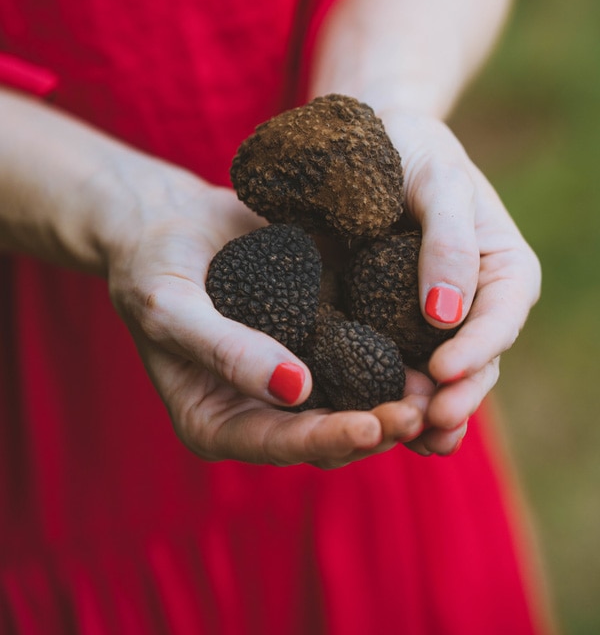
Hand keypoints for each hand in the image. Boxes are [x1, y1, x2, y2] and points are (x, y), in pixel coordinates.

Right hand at [106, 168, 426, 467]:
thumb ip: (224, 351)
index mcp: (218, 420)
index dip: (326, 438)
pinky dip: (394, 358)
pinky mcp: (319, 338)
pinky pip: (360, 356)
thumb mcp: (172, 307)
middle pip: (327, 433)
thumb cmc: (153, 268)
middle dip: (376, 427)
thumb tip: (294, 389)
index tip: (371, 426)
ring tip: (440, 388)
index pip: (278, 443)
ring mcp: (295, 375)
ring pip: (354, 402)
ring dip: (396, 400)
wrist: (171, 225)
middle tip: (423, 410)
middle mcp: (262, 408)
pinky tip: (431, 348)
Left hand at [375, 110, 540, 455]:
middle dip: (455, 396)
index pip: (500, 319)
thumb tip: (445, 315)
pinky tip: (375, 421)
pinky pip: (400, 366)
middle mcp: (475, 304)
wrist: (375, 143)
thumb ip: (448, 242)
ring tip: (407, 436)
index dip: (477, 350)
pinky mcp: (394, 327)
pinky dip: (394, 395)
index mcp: (503, 271)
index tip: (443, 371)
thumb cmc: (414, 150)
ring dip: (428, 409)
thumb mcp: (439, 183)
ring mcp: (435, 322)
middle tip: (428, 422)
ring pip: (441, 377)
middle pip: (476, 361)